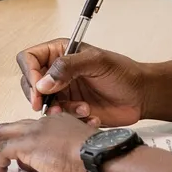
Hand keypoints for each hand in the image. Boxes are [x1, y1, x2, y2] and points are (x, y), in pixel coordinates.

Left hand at [0, 113, 98, 171]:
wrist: (102, 158)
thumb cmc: (96, 161)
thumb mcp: (72, 156)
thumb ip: (51, 156)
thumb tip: (31, 166)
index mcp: (54, 123)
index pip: (24, 128)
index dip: (10, 140)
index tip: (2, 154)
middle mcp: (42, 123)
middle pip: (7, 128)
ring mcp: (35, 132)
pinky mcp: (29, 144)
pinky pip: (2, 150)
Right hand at [17, 38, 146, 124]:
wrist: (141, 96)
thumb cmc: (124, 73)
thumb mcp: (96, 62)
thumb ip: (68, 67)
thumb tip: (43, 83)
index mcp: (59, 53)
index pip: (29, 59)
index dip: (30, 73)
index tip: (38, 89)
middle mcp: (57, 72)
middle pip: (30, 83)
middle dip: (38, 97)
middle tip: (48, 106)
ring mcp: (63, 92)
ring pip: (43, 104)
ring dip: (58, 109)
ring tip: (80, 109)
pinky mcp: (70, 110)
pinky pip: (58, 117)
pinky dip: (71, 119)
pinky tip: (88, 115)